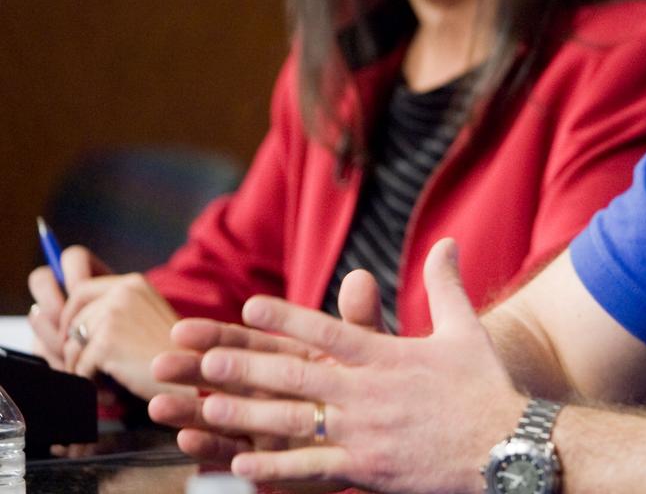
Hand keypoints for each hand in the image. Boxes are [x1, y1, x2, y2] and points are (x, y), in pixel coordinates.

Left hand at [50, 246, 188, 399]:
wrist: (194, 370)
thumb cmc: (170, 350)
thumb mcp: (146, 315)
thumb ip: (116, 308)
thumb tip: (68, 318)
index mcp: (133, 283)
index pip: (81, 291)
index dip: (71, 315)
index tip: (74, 336)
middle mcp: (122, 293)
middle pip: (73, 320)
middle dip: (75, 347)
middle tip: (91, 365)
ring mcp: (113, 316)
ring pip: (72, 346)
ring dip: (82, 367)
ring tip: (106, 378)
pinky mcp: (106, 343)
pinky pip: (79, 367)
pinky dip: (91, 381)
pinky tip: (112, 386)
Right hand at [150, 269, 387, 470]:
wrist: (391, 434)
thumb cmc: (376, 386)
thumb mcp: (368, 351)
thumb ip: (359, 320)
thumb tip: (360, 278)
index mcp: (288, 359)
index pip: (246, 344)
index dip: (215, 337)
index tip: (182, 330)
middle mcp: (270, 392)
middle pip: (225, 378)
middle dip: (192, 372)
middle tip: (159, 365)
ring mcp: (267, 427)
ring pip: (222, 417)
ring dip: (191, 412)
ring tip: (159, 405)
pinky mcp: (271, 462)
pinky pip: (238, 455)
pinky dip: (214, 448)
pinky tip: (188, 440)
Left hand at [153, 240, 524, 493]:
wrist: (506, 447)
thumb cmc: (485, 387)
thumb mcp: (465, 330)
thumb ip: (445, 285)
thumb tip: (447, 241)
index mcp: (388, 356)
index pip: (329, 331)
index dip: (287, 319)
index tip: (250, 307)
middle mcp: (369, 392)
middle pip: (297, 376)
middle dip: (247, 367)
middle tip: (204, 360)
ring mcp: (364, 434)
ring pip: (293, 422)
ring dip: (246, 415)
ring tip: (205, 408)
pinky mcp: (368, 470)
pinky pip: (311, 470)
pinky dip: (274, 469)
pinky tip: (240, 467)